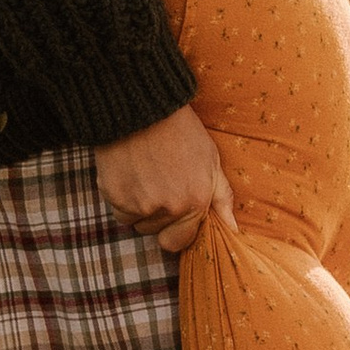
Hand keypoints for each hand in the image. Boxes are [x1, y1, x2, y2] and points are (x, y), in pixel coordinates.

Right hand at [96, 104, 235, 257]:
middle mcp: (169, 208)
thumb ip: (222, 199)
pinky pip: (117, 211)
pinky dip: (121, 197)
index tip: (172, 211)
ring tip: (144, 174)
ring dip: (138, 207)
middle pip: (155, 232)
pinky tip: (129, 172)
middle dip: (156, 216)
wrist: (143, 108)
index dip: (174, 229)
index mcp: (196, 202)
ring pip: (135, 222)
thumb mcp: (211, 161)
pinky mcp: (116, 196)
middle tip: (158, 183)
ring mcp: (140, 204)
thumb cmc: (180, 132)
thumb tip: (233, 229)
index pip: (178, 242)